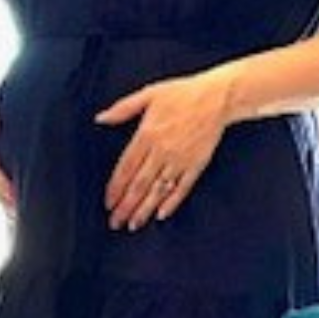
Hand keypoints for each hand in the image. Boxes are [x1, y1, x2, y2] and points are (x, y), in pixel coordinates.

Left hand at [95, 70, 232, 231]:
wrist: (218, 97)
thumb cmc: (183, 93)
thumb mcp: (149, 94)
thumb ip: (123, 108)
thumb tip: (101, 118)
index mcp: (147, 134)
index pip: (126, 167)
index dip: (115, 188)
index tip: (108, 202)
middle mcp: (162, 150)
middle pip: (139, 184)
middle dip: (125, 206)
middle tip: (115, 222)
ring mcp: (180, 159)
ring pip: (158, 190)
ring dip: (144, 209)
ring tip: (133, 224)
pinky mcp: (197, 164)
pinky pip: (182, 188)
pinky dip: (172, 202)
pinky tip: (161, 214)